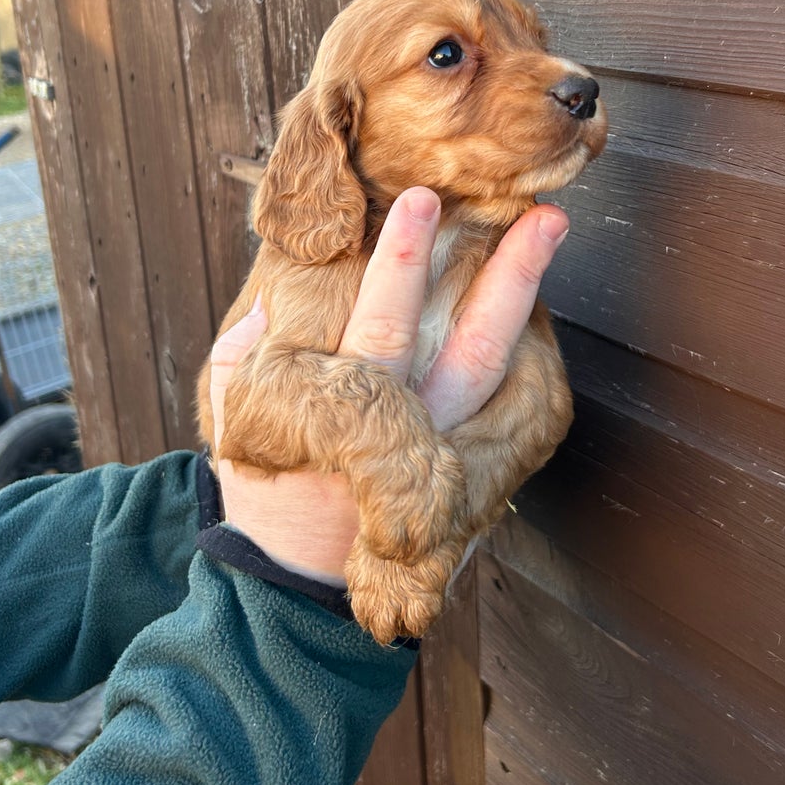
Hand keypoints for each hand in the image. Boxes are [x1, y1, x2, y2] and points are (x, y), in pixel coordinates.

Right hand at [209, 187, 568, 582]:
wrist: (297, 581)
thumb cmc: (267, 480)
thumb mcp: (235, 412)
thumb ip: (247, 347)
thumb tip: (280, 285)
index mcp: (344, 414)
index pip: (381, 325)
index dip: (402, 263)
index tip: (419, 202)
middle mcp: (411, 439)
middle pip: (471, 347)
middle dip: (506, 275)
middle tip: (535, 215)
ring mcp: (451, 462)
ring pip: (500, 373)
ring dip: (526, 300)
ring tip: (548, 235)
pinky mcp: (477, 477)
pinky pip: (519, 414)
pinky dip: (533, 354)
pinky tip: (538, 303)